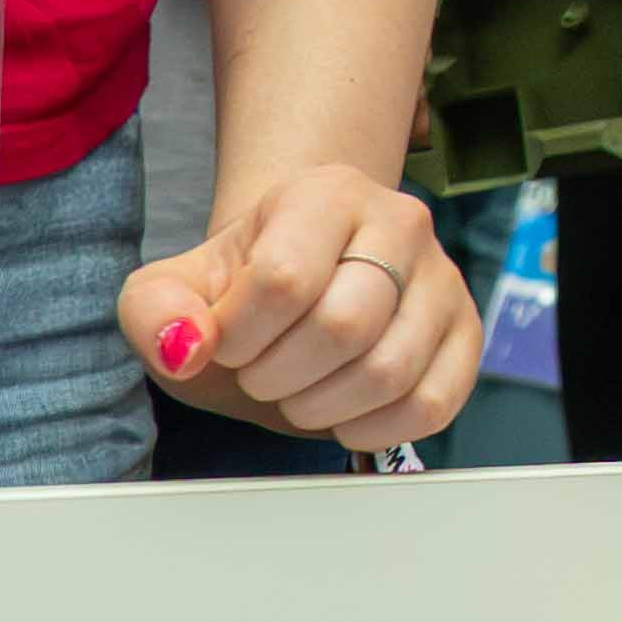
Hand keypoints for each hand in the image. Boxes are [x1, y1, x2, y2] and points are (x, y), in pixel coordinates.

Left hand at [126, 163, 475, 453]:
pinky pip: (432, 402)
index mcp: (327, 193)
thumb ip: (156, 310)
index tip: (228, 343)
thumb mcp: (173, 292)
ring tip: (298, 392)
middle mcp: (399, 221)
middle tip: (261, 373)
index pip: (286, 279)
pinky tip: (343, 414)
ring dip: (323, 407)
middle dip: (280, 375)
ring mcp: (442, 278)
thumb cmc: (239, 293)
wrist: (296, 292)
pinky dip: (375, 428)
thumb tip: (186, 346)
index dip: (242, 336)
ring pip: (390, 370)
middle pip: (344, 326)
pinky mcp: (466, 334)